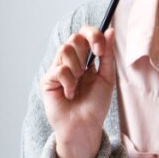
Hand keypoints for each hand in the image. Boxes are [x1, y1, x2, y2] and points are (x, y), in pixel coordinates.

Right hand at [40, 25, 117, 157]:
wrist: (85, 126)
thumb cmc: (95, 105)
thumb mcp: (107, 77)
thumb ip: (107, 55)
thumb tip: (111, 30)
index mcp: (85, 59)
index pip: (85, 34)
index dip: (93, 35)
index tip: (101, 49)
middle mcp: (70, 61)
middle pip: (74, 37)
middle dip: (88, 46)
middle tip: (93, 63)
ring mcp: (57, 69)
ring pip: (65, 49)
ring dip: (78, 67)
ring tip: (79, 84)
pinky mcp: (47, 80)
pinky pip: (59, 69)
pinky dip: (69, 82)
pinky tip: (70, 94)